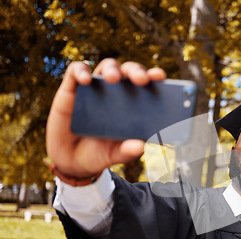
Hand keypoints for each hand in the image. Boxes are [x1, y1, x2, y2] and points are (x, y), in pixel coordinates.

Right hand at [46, 58, 165, 179]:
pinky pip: (76, 71)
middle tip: (141, 80)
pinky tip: (86, 80)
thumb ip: (128, 151)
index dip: (154, 77)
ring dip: (112, 69)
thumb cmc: (100, 153)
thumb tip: (142, 146)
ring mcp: (95, 88)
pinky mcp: (71, 88)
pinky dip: (81, 71)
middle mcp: (116, 92)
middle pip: (129, 71)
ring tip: (113, 79)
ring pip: (107, 66)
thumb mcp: (115, 154)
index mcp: (133, 104)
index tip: (160, 77)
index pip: (147, 85)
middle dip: (136, 71)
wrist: (70, 160)